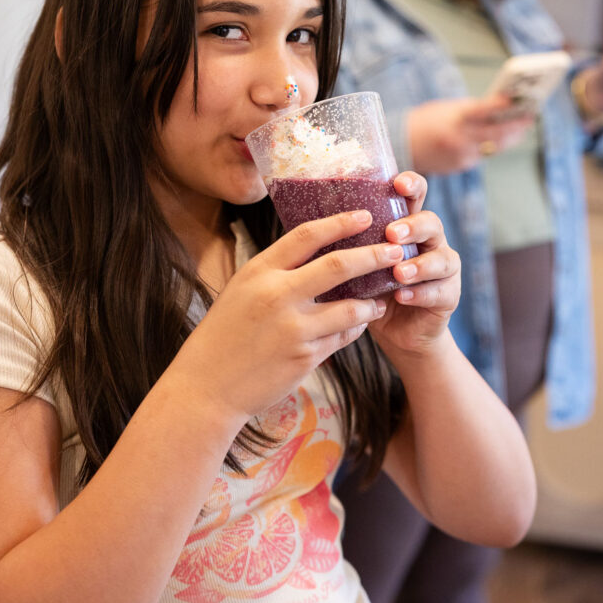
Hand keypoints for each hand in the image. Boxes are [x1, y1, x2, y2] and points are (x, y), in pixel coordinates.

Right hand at [175, 210, 397, 422]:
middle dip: (373, 256)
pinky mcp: (304, 357)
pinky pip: (343, 337)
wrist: (206, 386)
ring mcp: (293, 328)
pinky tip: (361, 322)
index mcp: (259, 272)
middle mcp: (277, 295)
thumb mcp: (242, 290)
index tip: (366, 216)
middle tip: (396, 251)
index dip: (340, 223)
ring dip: (372, 301)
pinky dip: (356, 327)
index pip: (306, 236)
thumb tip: (316, 250)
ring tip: (383, 297)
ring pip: (350, 307)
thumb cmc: (224, 334)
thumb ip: (276, 271)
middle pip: (338, 266)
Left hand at [367, 171, 460, 358]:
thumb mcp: (358, 263)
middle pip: (431, 222)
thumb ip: (349, 244)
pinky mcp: (448, 295)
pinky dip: (419, 293)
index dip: (411, 185)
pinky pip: (439, 292)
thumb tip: (312, 225)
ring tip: (398, 272)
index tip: (397, 183)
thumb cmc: (372, 289)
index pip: (415, 195)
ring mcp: (443, 268)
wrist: (397, 332)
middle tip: (392, 234)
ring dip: (419, 264)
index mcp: (407, 225)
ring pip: (442, 258)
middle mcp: (430, 242)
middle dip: (412, 226)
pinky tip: (401, 296)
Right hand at [408, 95, 534, 173]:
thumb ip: (470, 110)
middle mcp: (458, 139)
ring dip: (510, 135)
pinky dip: (493, 144)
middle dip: (516, 124)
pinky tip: (503, 136)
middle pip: (497, 132)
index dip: (503, 105)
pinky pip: (483, 153)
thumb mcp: (445, 109)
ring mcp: (461, 155)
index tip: (519, 98)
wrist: (401, 145)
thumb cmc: (425, 121)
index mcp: (453, 120)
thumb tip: (499, 106)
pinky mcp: (461, 165)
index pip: (484, 110)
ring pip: (494, 145)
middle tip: (532, 114)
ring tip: (523, 124)